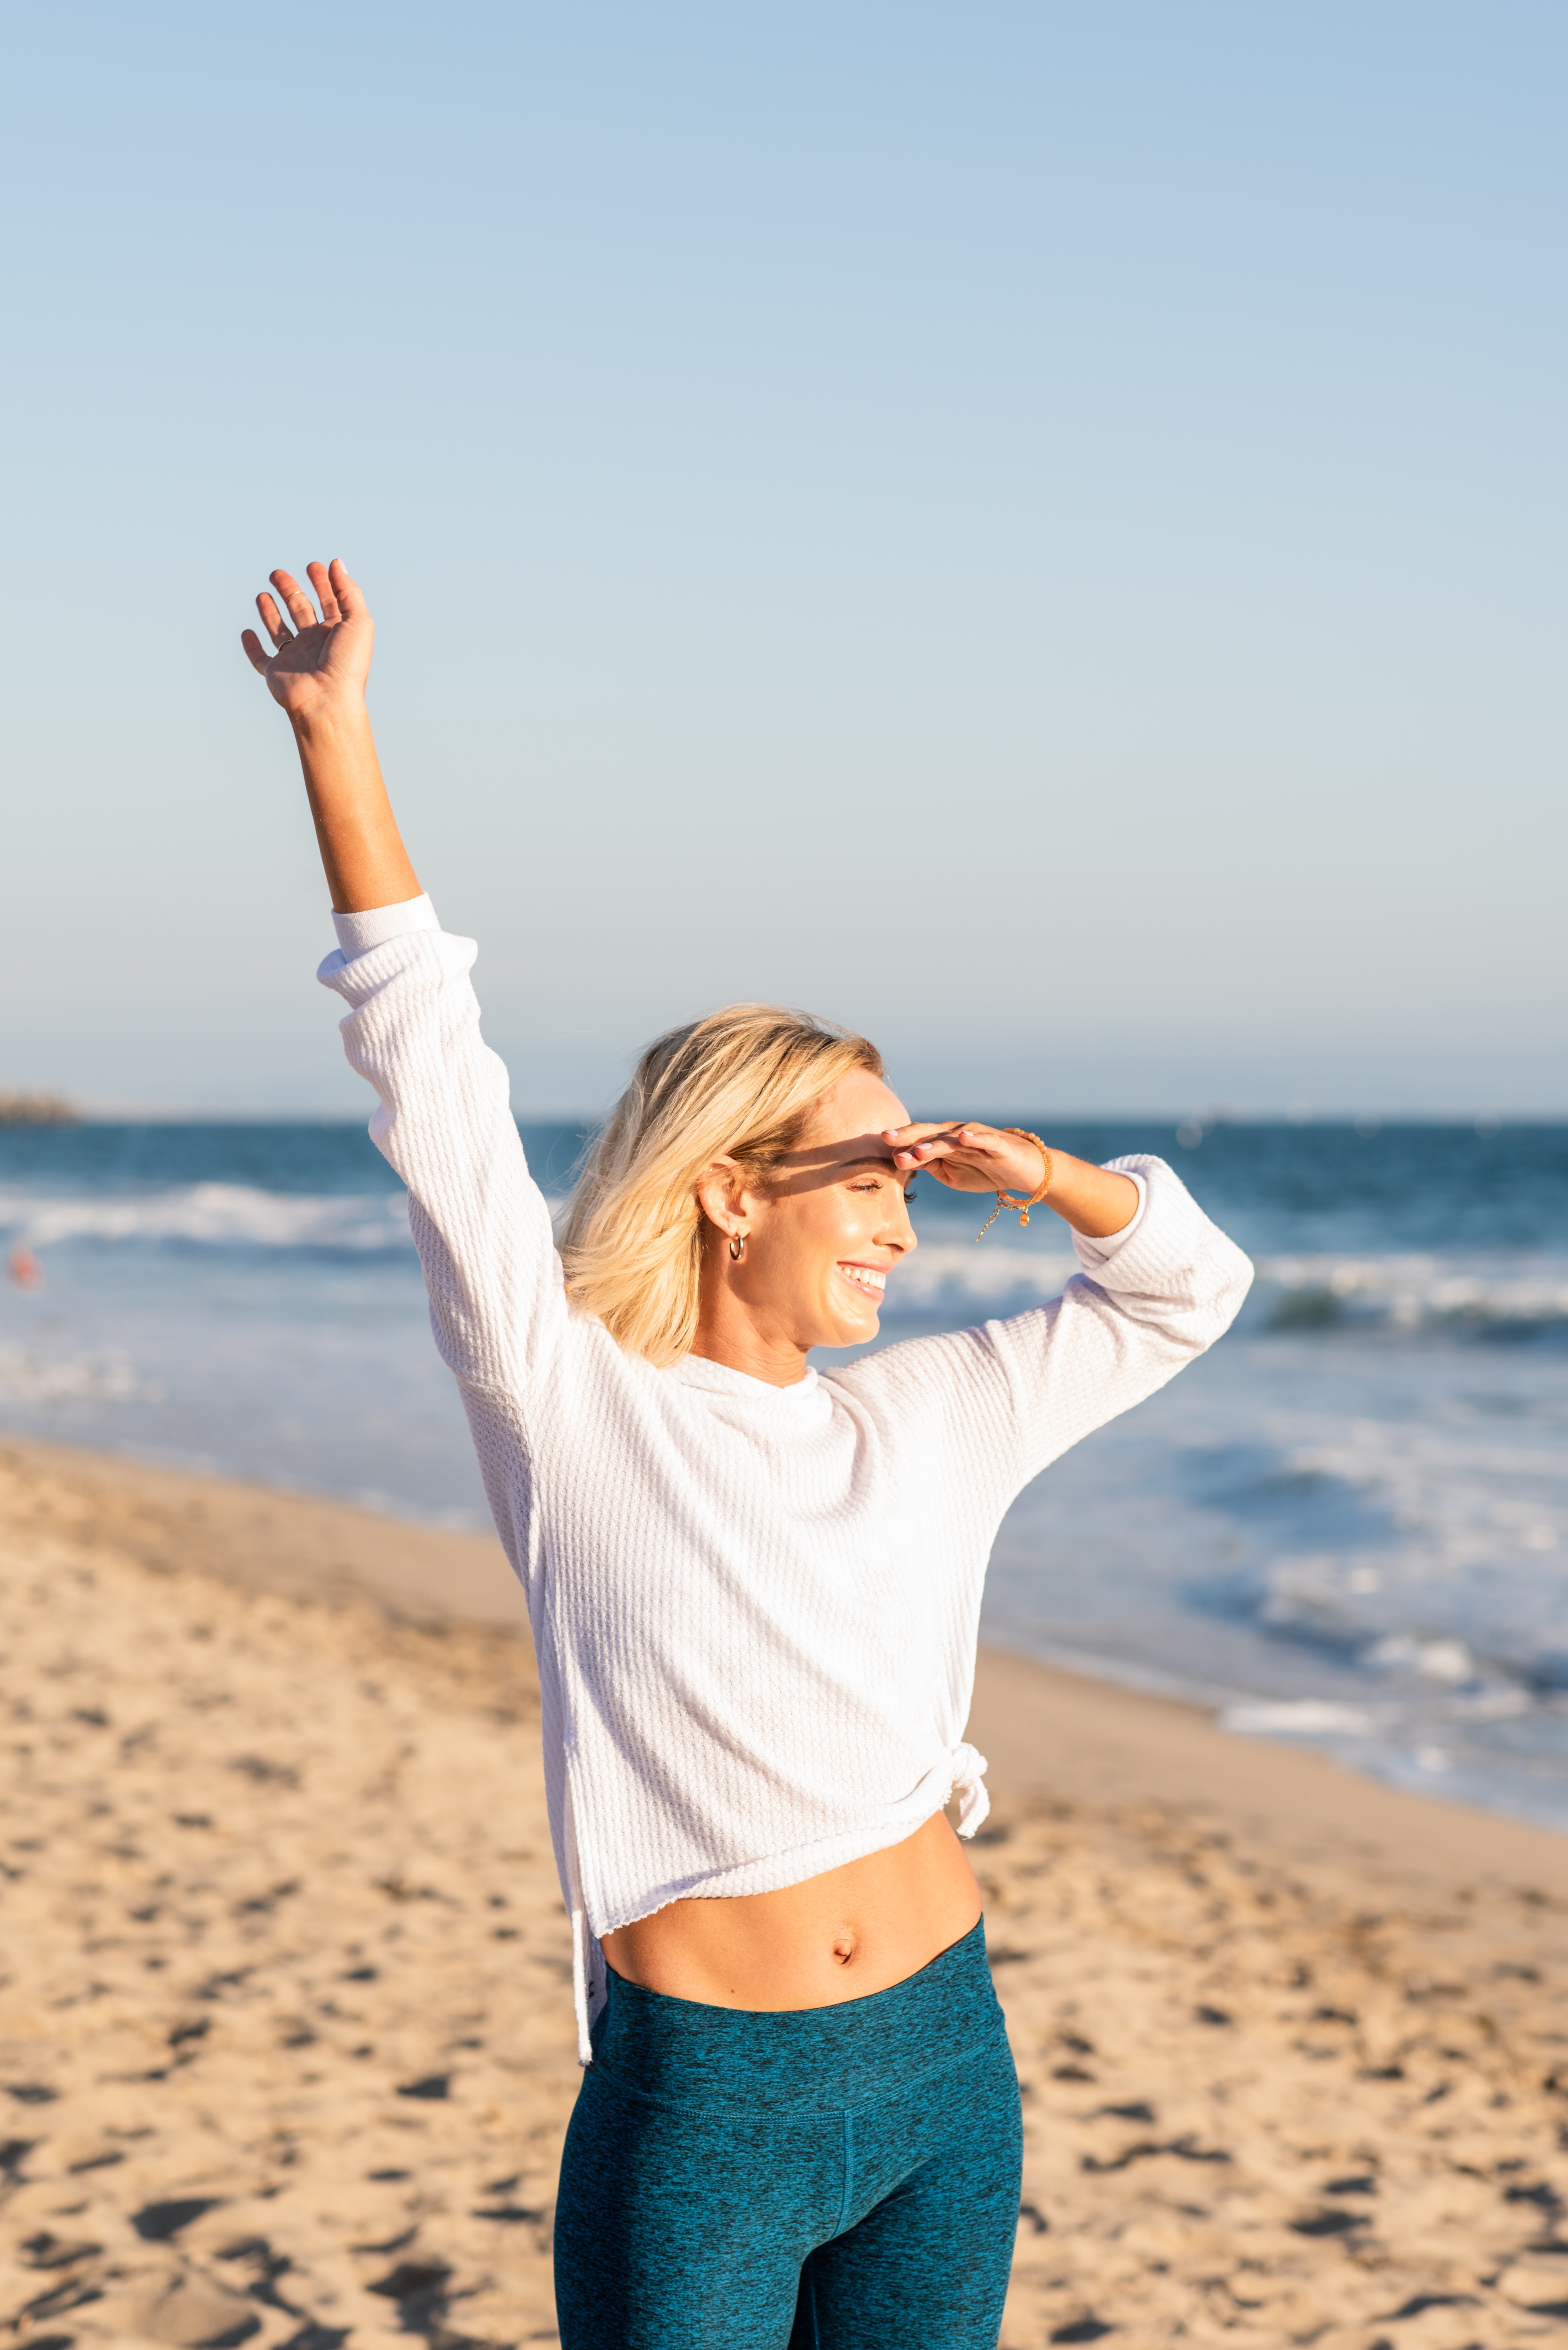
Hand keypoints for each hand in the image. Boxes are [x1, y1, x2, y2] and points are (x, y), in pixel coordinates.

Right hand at [241, 560, 372, 724]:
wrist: (328, 701)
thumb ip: (348, 591)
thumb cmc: (347, 664)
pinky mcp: (275, 672)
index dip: (322, 583)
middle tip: (277, 573)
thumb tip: (337, 563)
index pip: (329, 602)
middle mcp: (315, 644)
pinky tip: (247, 632)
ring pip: (279, 631)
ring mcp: (294, 658)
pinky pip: (260, 658)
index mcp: (337, 633)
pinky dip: (251, 646)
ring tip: (262, 594)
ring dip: (270, 612)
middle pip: (300, 610)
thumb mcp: (358, 621)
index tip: (313, 566)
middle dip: (290, 590)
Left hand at [881, 1122, 1048, 1199]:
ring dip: (934, 1143)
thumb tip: (902, 1160)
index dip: (898, 1143)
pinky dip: (974, 1138)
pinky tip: (963, 1138)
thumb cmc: (984, 1170)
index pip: (917, 1140)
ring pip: (952, 1138)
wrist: (1022, 1172)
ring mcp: (977, 1137)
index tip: (876, 1146)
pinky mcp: (997, 1144)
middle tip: (885, 1137)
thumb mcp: (950, 1174)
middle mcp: (957, 1135)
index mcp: (943, 1142)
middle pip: (929, 1132)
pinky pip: (984, 1139)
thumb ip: (929, 1165)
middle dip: (907, 1135)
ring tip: (917, 1149)